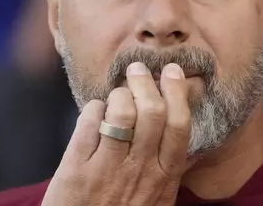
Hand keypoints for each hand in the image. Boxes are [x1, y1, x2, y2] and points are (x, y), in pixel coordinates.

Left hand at [42, 62, 190, 205]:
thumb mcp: (157, 199)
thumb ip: (169, 168)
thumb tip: (185, 134)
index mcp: (164, 177)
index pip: (179, 126)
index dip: (177, 92)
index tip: (171, 72)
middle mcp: (140, 171)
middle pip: (152, 112)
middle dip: (146, 82)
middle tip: (138, 70)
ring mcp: (108, 170)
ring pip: (121, 113)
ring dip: (119, 94)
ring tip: (116, 93)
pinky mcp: (77, 169)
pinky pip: (88, 123)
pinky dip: (94, 108)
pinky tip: (96, 111)